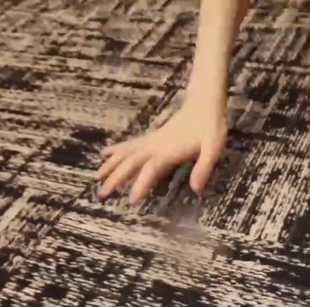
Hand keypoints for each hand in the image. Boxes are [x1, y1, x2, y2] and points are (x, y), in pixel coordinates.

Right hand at [96, 99, 227, 203]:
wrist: (205, 103)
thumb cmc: (211, 126)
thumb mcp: (214, 147)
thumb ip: (204, 167)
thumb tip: (196, 190)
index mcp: (169, 151)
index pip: (150, 169)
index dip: (140, 185)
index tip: (131, 201)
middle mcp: (156, 146)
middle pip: (131, 162)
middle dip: (116, 178)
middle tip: (102, 194)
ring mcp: (152, 140)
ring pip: (126, 153)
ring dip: (110, 165)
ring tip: (96, 177)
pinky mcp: (153, 137)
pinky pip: (130, 145)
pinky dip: (116, 150)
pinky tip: (105, 153)